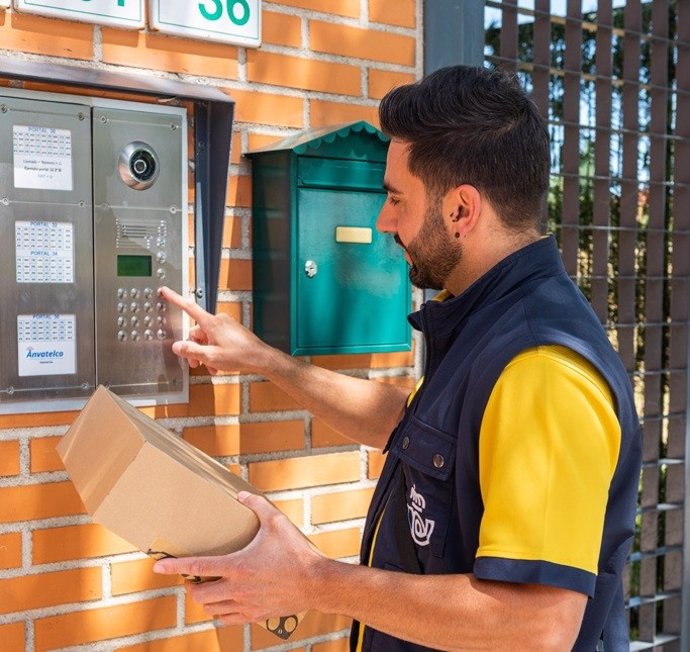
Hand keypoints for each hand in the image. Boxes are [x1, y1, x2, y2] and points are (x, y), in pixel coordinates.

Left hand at [152, 492, 325, 625]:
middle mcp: (237, 589)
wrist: (316, 583)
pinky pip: (227, 619)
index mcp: (238, 566)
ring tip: (207, 588)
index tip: (158, 565)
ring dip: (204, 599)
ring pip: (211, 609)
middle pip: (199, 594)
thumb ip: (256, 505)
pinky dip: (219, 612)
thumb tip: (239, 495)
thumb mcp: (277, 522)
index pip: (198, 567)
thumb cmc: (297, 552)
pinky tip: (223, 602)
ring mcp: (246, 605)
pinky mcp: (255, 615)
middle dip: (190, 586)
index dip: (175, 566)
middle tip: (191, 577)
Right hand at [158, 287, 266, 374]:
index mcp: (211, 323)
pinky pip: (216, 339)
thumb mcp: (211, 356)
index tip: (165, 291)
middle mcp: (218, 320)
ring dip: (205, 352)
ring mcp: (226, 325)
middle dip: (195, 348)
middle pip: (196, 332)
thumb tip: (178, 346)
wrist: (260, 358)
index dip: (175, 299)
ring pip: (207, 338)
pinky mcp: (231, 330)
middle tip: (196, 363)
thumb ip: (191, 351)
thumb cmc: (240, 355)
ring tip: (211, 366)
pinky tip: (218, 363)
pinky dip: (214, 350)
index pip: (188, 308)